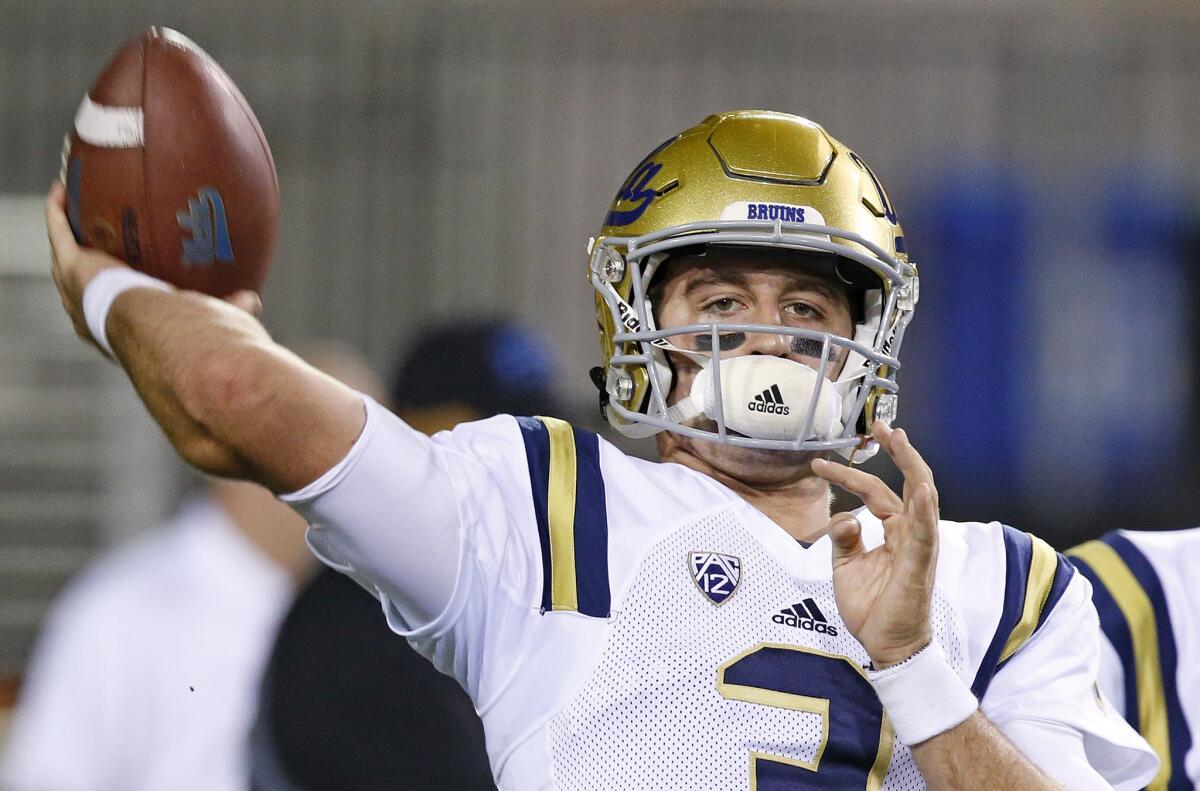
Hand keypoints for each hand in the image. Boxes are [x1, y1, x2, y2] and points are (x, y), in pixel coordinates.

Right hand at [45, 182, 262, 352]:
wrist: (156, 328)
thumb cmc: (186, 332)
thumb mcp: (209, 315)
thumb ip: (229, 306)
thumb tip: (253, 300)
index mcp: (116, 326)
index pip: (107, 307)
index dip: (107, 292)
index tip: (115, 277)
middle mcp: (87, 309)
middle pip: (79, 279)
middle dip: (81, 255)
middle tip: (86, 233)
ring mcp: (74, 287)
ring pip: (64, 250)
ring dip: (64, 227)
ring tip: (67, 202)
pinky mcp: (71, 265)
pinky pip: (58, 230)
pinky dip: (58, 209)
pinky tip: (61, 187)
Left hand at [810, 421, 937, 667]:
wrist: (886, 645)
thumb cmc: (872, 607)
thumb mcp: (846, 567)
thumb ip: (844, 539)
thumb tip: (842, 517)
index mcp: (894, 531)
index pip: (873, 493)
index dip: (846, 476)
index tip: (818, 465)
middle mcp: (910, 533)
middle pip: (907, 483)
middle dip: (897, 451)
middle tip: (880, 424)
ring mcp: (919, 546)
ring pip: (921, 497)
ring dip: (912, 465)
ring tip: (899, 438)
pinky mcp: (920, 564)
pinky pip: (924, 532)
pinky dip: (924, 508)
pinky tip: (921, 488)